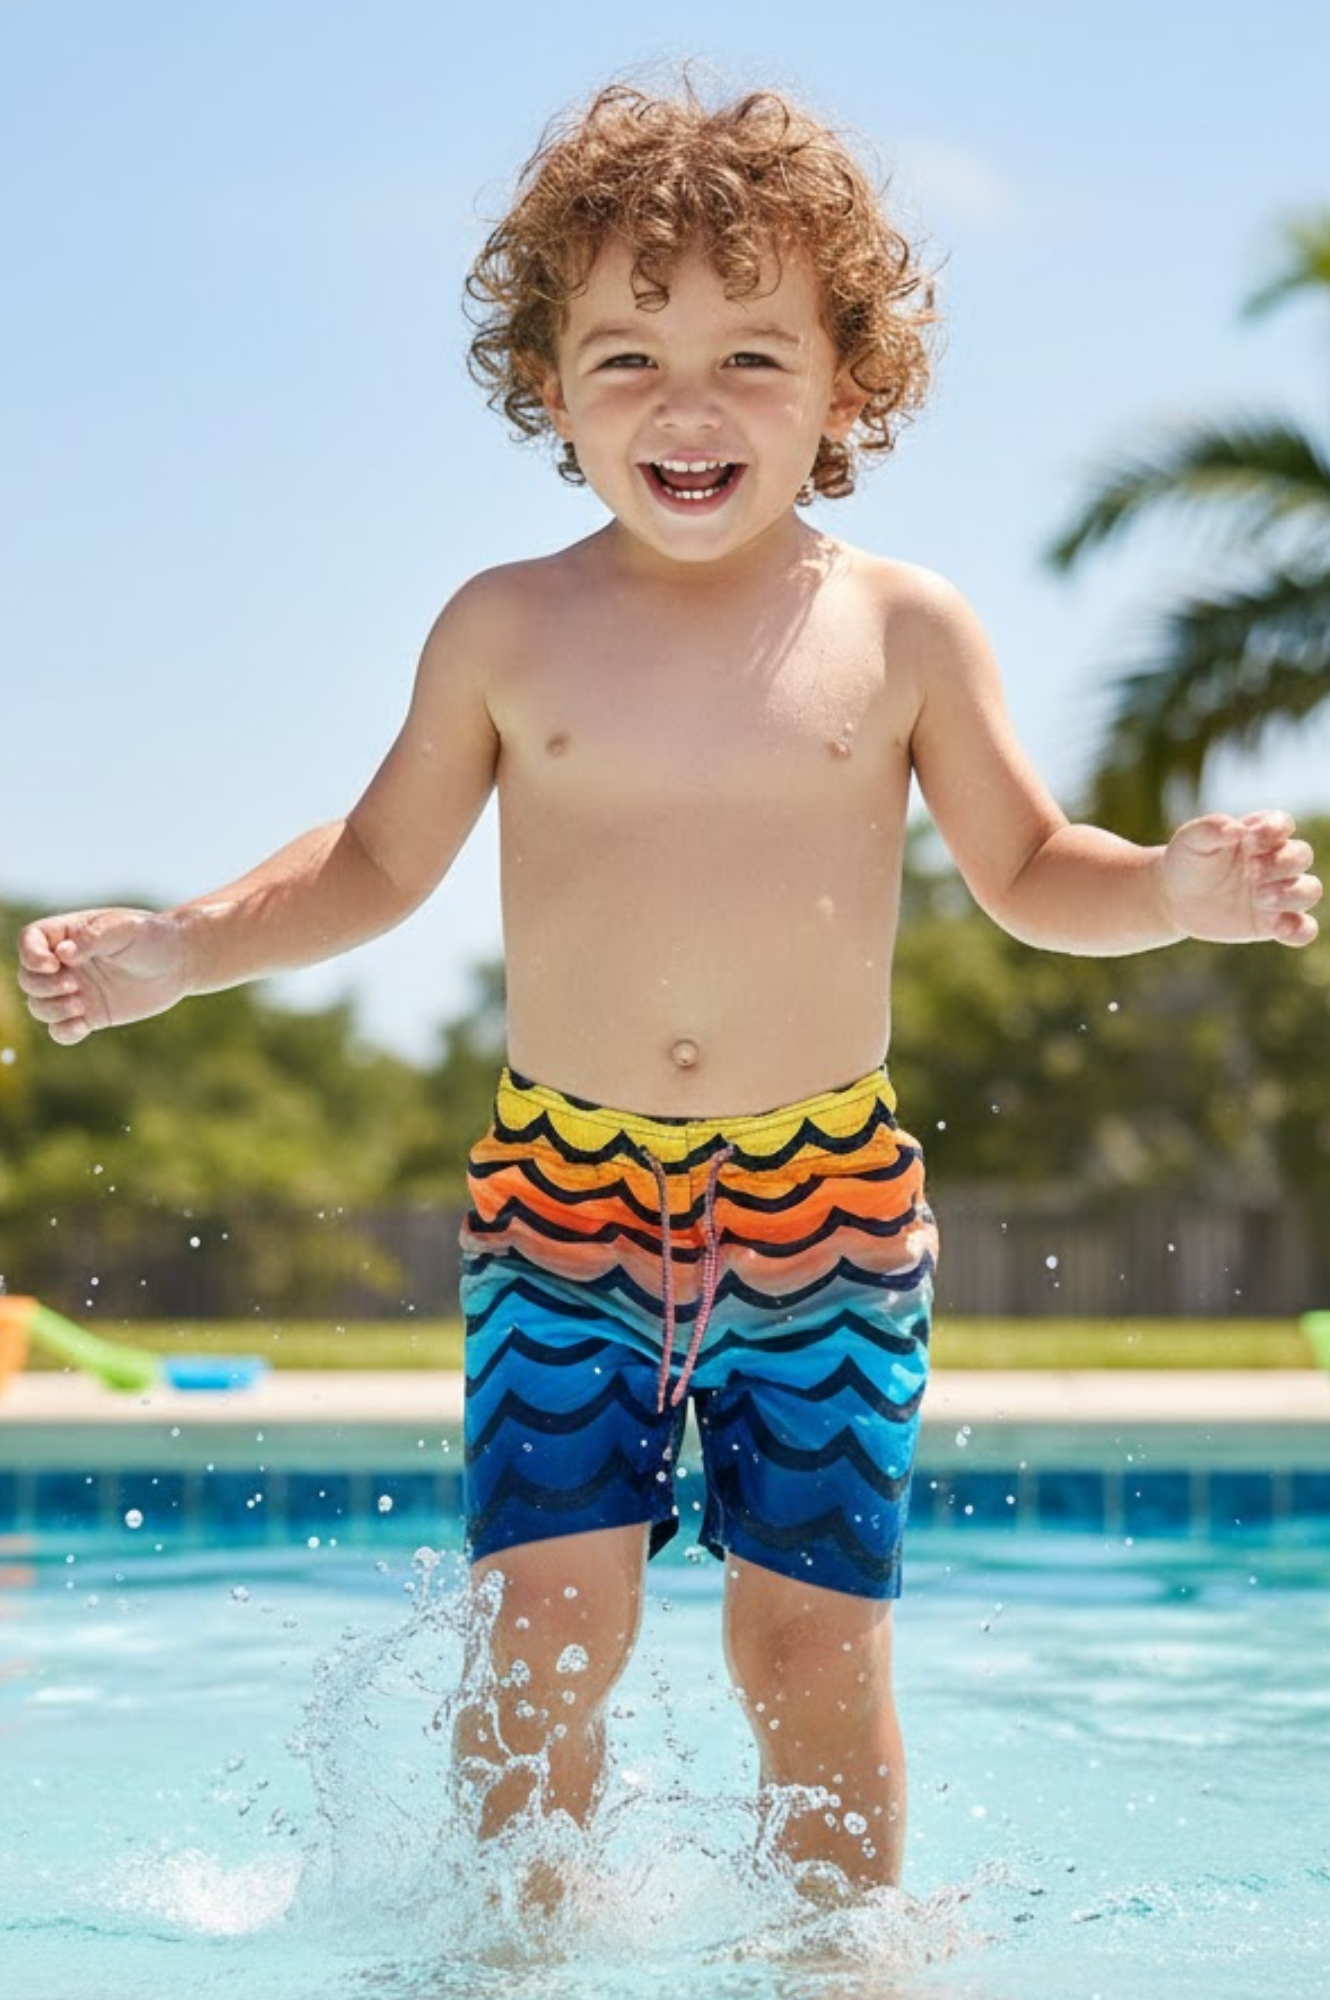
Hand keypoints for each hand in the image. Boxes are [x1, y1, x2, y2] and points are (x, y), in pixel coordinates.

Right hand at [16, 908, 189, 1044]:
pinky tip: (83, 1026)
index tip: (54, 965)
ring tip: (82, 1005)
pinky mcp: (89, 1015)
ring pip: (39, 1006)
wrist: (179, 963)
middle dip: (43, 987)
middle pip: (28, 979)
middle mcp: (64, 964)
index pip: (30, 941)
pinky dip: (63, 1032)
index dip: (31, 956)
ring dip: (52, 1010)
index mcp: (67, 935)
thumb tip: (63, 954)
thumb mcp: (126, 929)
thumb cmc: (152, 937)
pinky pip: (60, 1030)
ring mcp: (74, 991)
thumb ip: (93, 938)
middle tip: (74, 987)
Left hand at [1161, 811, 1320, 947]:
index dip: (1273, 830)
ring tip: (1259, 898)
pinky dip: (1301, 930)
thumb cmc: (1188, 862)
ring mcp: (1278, 892)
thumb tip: (1235, 828)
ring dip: (1291, 893)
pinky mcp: (1273, 923)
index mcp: (1259, 834)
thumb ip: (1210, 828)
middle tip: (1252, 873)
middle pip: (1301, 855)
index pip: (1282, 824)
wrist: (1175, 898)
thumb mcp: (1190, 840)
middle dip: (1281, 863)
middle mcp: (1275, 861)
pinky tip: (1281, 929)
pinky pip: (1304, 928)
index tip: (1248, 841)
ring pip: (1309, 890)